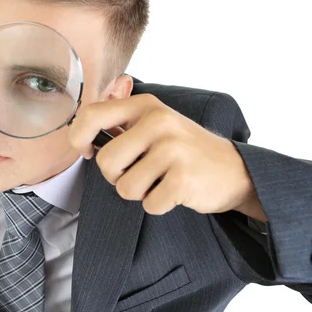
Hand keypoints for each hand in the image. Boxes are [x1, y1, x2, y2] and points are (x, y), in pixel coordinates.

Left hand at [68, 93, 254, 215]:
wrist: (233, 170)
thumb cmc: (184, 150)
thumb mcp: (156, 123)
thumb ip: (121, 122)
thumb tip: (80, 132)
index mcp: (146, 106)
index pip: (92, 114)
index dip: (78, 137)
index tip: (87, 151)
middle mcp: (159, 122)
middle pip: (106, 162)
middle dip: (116, 176)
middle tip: (139, 172)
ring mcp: (173, 150)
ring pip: (125, 188)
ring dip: (139, 193)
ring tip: (159, 180)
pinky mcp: (183, 179)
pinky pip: (148, 204)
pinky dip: (157, 204)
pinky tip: (174, 191)